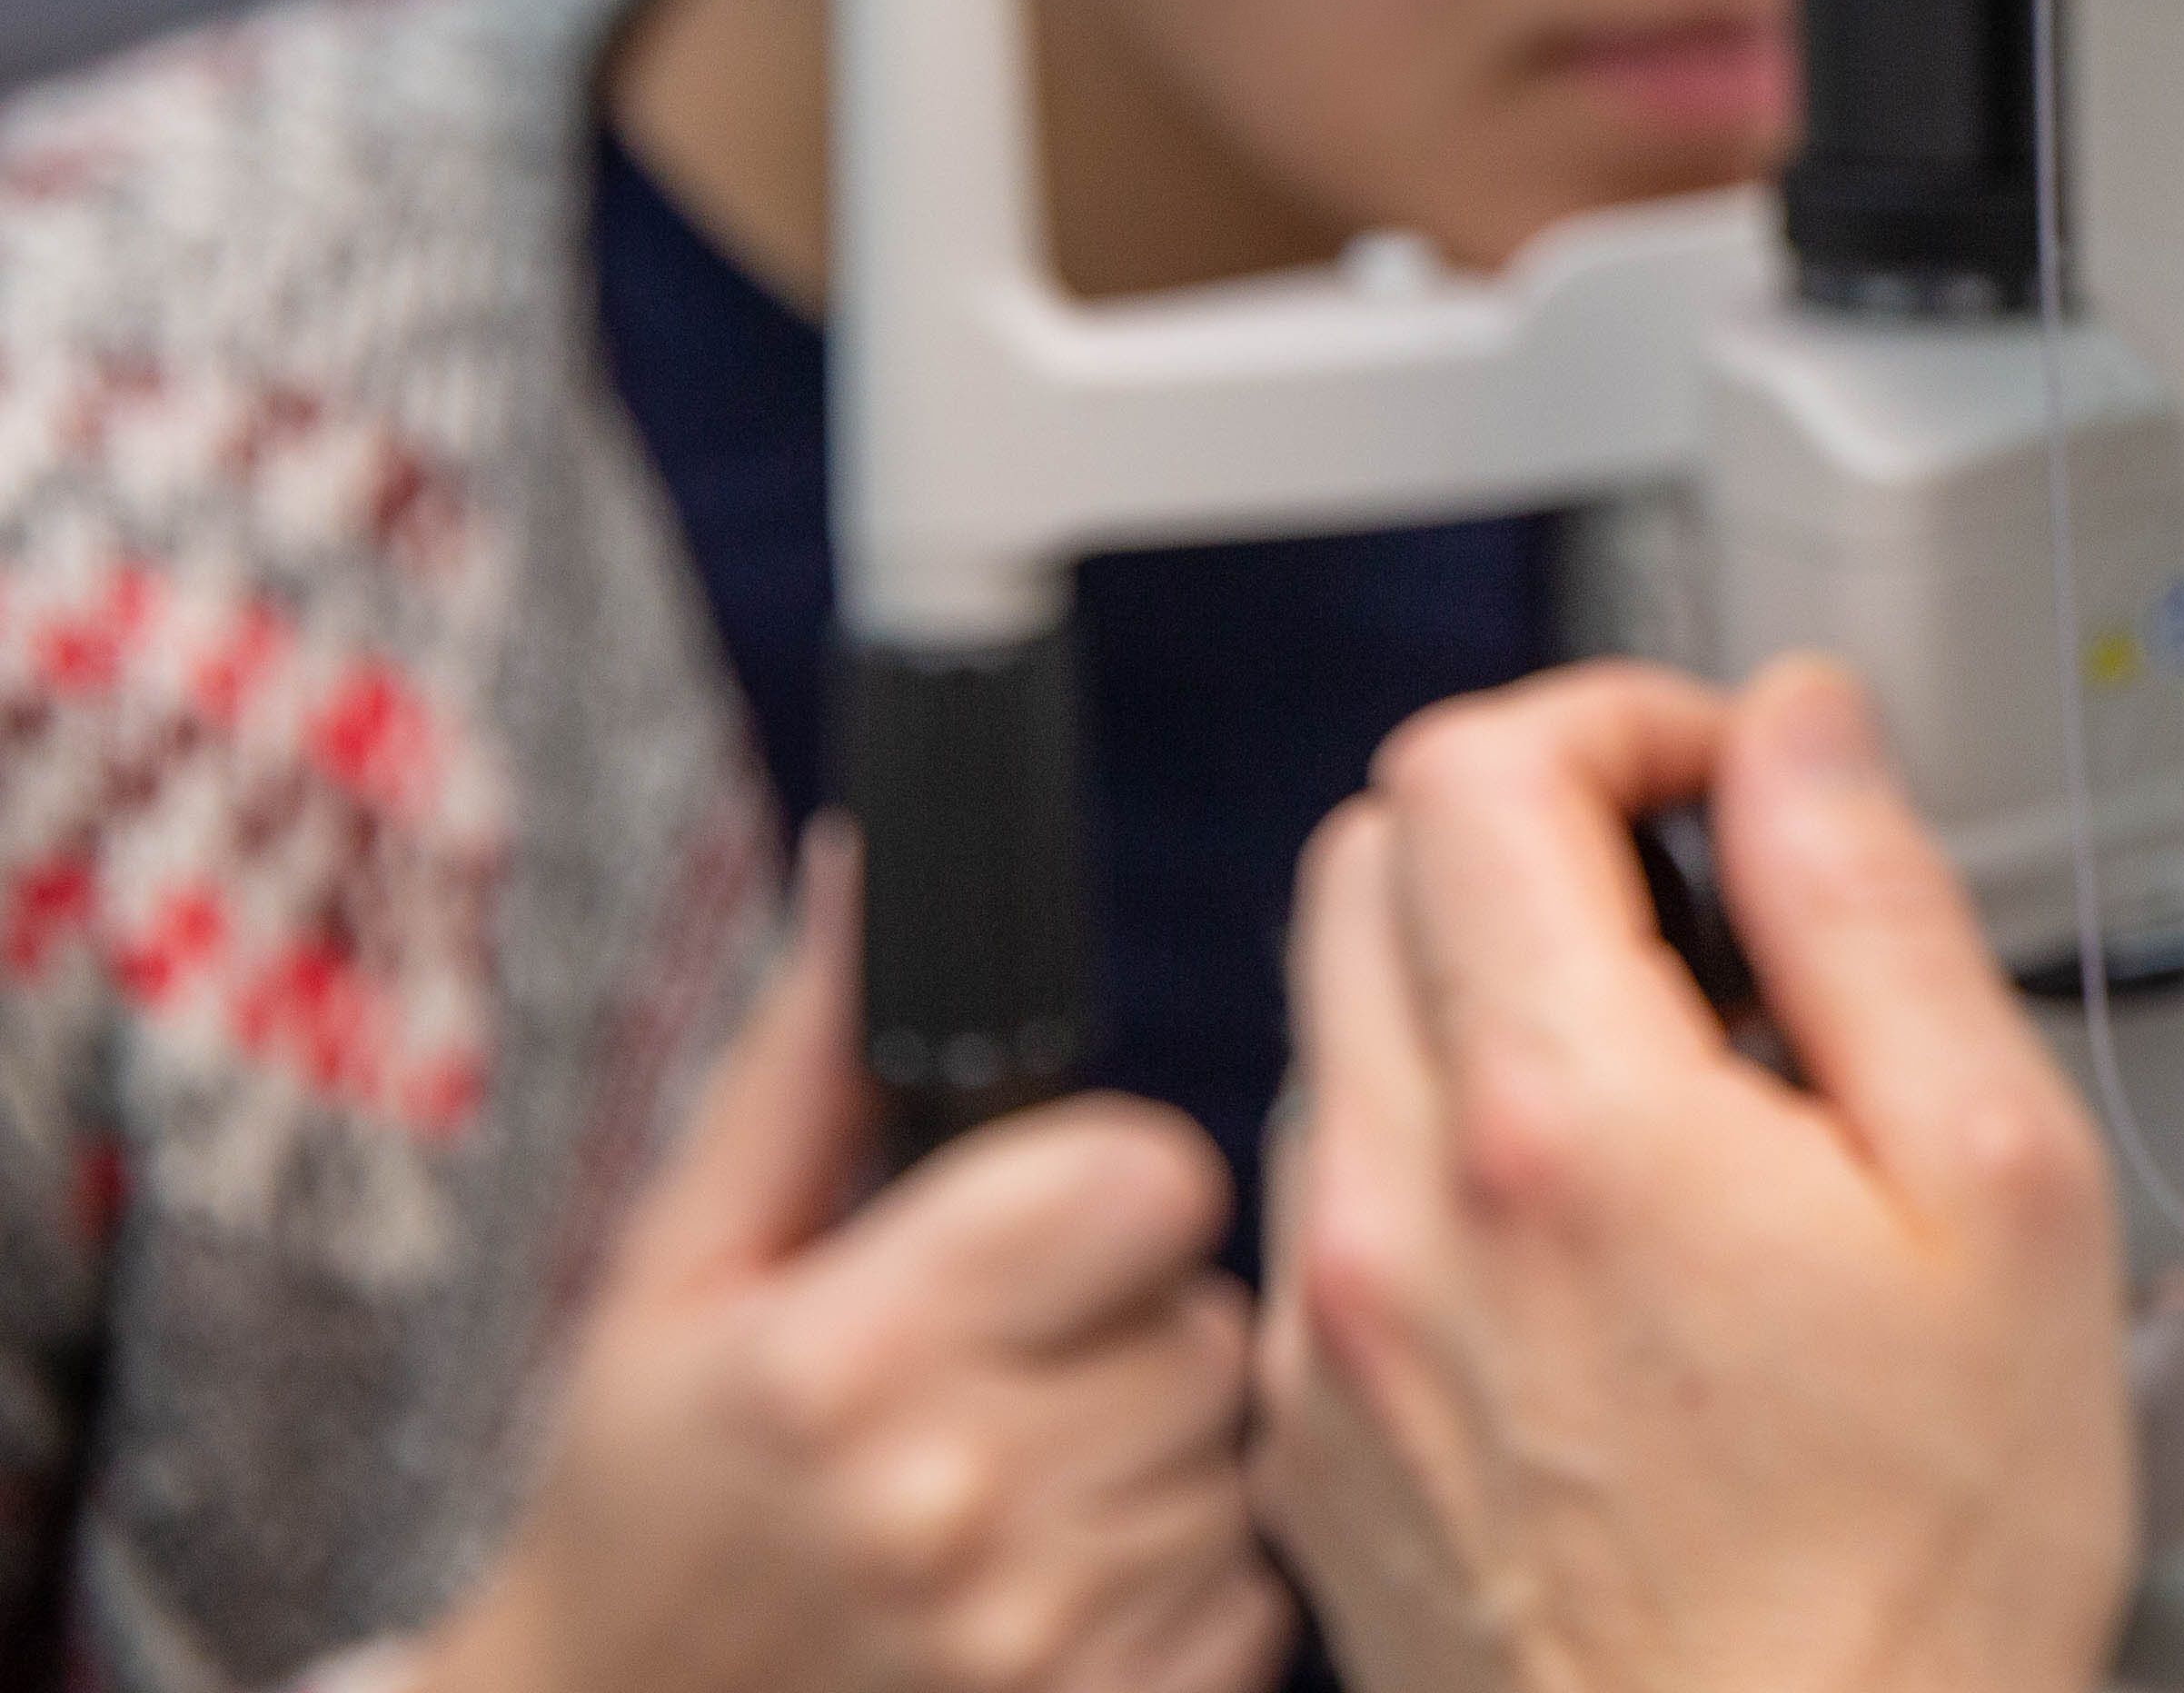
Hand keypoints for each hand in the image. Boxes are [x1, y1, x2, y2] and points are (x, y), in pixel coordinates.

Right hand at [422, 823, 1282, 1692]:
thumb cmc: (639, 1498)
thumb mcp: (678, 1270)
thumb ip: (808, 1066)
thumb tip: (877, 860)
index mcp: (843, 1356)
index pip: (1145, 1182)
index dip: (1110, 1186)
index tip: (1043, 1228)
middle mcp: (949, 1500)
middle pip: (1206, 1321)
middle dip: (1129, 1330)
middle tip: (1009, 1379)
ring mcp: (1031, 1641)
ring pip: (1236, 1455)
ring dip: (1159, 1459)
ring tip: (1022, 1487)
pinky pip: (1252, 1595)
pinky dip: (1182, 1586)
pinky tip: (1061, 1591)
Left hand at [1252, 659, 2132, 1692]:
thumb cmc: (1917, 1575)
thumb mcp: (1997, 1192)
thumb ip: (1875, 914)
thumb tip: (1798, 734)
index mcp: (1566, 1127)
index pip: (1474, 768)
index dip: (1616, 719)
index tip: (1720, 780)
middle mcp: (1395, 1218)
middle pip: (1366, 867)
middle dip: (1531, 830)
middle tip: (1700, 915)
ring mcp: (1328, 1341)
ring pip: (1333, 1030)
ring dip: (1476, 998)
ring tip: (1671, 1112)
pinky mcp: (1306, 1445)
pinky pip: (1326, 1206)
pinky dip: (1435, 1163)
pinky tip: (1596, 1260)